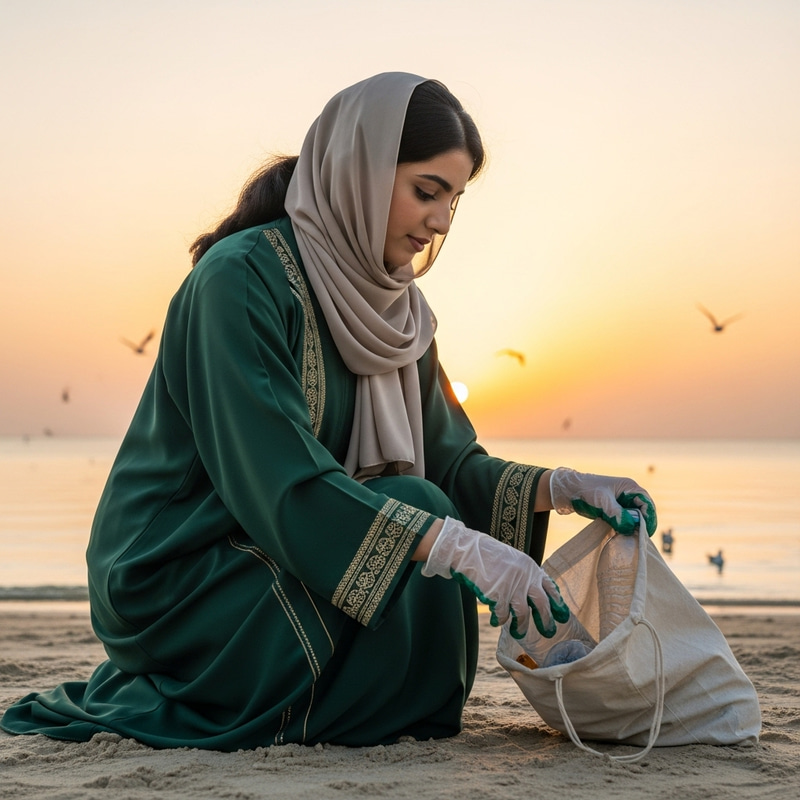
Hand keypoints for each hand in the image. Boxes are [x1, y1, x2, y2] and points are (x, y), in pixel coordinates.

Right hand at [421, 516, 569, 637]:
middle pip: (542, 603)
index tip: (562, 615)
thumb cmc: (487, 555)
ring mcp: (511, 586)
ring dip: (522, 626)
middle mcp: (524, 576)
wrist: (467, 550)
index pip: (550, 587)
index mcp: (530, 567)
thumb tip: (533, 594)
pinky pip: (503, 614)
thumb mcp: (512, 560)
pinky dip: (501, 620)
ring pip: (523, 613)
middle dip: (546, 620)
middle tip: (548, 632)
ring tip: (518, 633)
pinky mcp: (497, 594)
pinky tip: (497, 621)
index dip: (557, 603)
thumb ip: (524, 575)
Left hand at [549, 467, 656, 535]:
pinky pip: (625, 521)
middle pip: (643, 512)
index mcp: (629, 487)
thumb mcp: (603, 502)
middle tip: (639, 538)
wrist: (569, 491)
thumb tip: (631, 527)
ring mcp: (622, 503)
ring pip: (634, 518)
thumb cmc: (586, 491)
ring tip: (631, 538)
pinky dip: (625, 528)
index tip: (646, 532)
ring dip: (633, 528)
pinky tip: (622, 535)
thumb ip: (617, 514)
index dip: (649, 518)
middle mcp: (628, 494)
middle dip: (642, 524)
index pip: (647, 504)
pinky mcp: (615, 511)